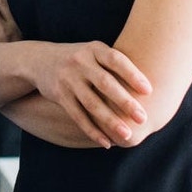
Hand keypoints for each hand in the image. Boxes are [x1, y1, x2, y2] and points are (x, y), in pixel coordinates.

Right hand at [27, 41, 150, 148]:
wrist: (39, 60)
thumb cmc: (81, 59)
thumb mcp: (94, 52)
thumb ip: (115, 64)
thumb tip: (152, 86)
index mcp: (94, 49)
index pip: (115, 60)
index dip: (132, 74)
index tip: (149, 91)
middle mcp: (80, 62)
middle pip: (105, 83)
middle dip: (124, 102)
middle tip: (142, 118)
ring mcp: (68, 79)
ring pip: (91, 103)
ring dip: (110, 121)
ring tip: (127, 135)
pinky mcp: (59, 95)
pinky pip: (77, 116)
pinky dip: (92, 130)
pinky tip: (106, 142)